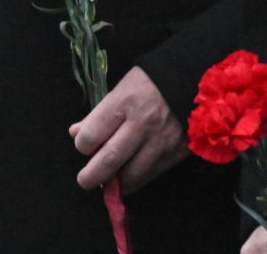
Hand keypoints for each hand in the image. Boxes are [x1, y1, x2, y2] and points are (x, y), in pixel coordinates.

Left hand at [70, 66, 187, 193]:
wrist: (191, 83)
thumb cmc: (149, 83)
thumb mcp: (120, 89)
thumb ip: (98, 114)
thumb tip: (75, 133)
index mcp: (123, 103)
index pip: (93, 133)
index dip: (83, 145)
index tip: (83, 146)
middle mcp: (141, 124)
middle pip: (111, 158)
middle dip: (93, 174)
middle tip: (84, 181)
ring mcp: (161, 141)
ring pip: (133, 173)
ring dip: (117, 183)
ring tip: (107, 183)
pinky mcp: (177, 152)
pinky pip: (153, 173)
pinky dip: (138, 180)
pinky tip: (128, 180)